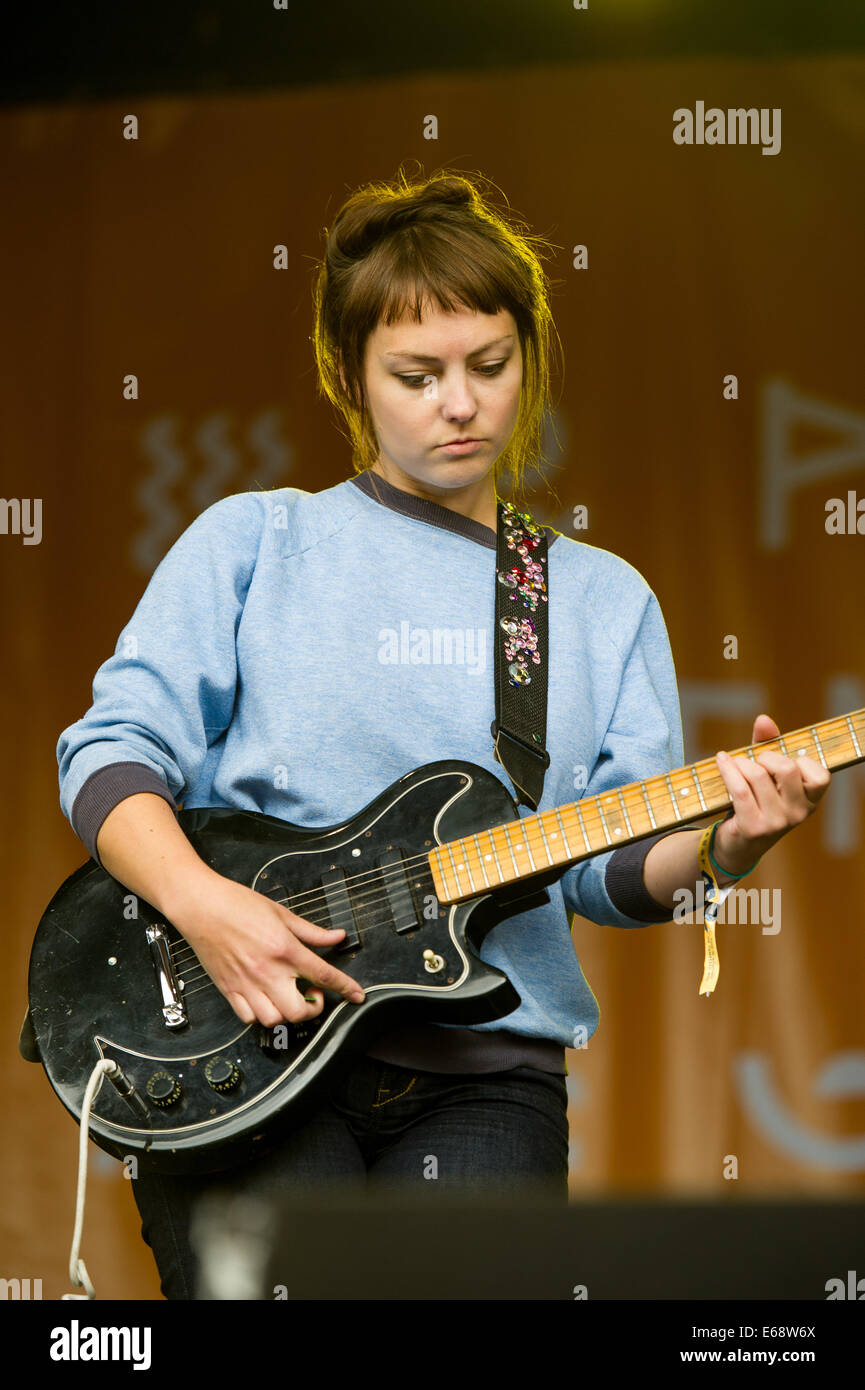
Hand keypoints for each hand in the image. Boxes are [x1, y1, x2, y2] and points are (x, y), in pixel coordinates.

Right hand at [167, 869, 365, 1027]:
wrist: (201, 906)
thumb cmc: (237, 904)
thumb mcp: (282, 913)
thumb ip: (311, 932)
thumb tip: (336, 937)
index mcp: (284, 949)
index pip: (324, 975)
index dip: (346, 988)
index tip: (356, 995)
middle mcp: (267, 971)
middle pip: (299, 1011)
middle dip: (313, 1008)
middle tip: (312, 994)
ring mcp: (246, 984)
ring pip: (275, 1020)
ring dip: (287, 1013)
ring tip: (288, 997)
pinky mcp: (229, 990)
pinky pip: (249, 1018)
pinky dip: (261, 1015)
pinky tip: (265, 1000)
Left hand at [712, 713, 830, 876]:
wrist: (739, 844)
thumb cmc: (757, 801)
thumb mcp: (767, 773)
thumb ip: (768, 744)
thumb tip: (763, 719)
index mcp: (810, 801)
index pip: (820, 775)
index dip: (799, 761)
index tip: (782, 763)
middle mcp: (798, 814)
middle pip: (786, 768)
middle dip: (765, 757)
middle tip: (754, 762)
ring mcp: (777, 823)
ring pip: (758, 775)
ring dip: (741, 763)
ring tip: (734, 764)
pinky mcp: (753, 827)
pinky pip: (738, 788)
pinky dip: (727, 769)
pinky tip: (721, 760)